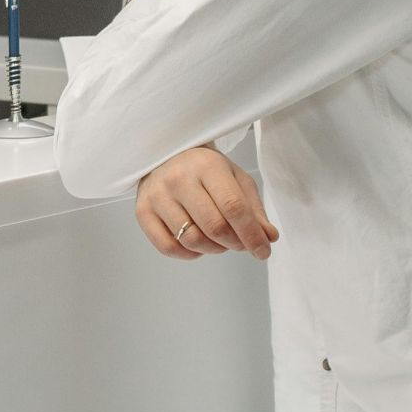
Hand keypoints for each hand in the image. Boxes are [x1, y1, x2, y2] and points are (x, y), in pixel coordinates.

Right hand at [134, 144, 277, 261]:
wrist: (166, 156)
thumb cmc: (206, 170)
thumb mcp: (235, 180)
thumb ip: (253, 209)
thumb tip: (268, 238)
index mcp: (207, 166)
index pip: (233, 207)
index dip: (251, 234)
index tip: (263, 251)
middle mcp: (178, 178)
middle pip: (214, 227)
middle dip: (234, 243)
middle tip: (240, 244)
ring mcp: (157, 195)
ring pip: (191, 240)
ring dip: (213, 249)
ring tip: (219, 240)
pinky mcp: (142, 211)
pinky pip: (168, 248)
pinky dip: (189, 254)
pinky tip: (197, 245)